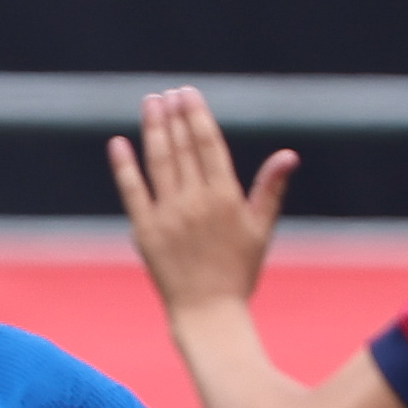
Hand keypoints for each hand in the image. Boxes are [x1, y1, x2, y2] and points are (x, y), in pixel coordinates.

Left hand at [108, 89, 297, 313]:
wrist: (208, 313)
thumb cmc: (238, 274)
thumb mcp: (261, 230)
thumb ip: (271, 189)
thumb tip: (288, 155)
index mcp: (225, 198)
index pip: (208, 145)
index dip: (196, 116)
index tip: (188, 94)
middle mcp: (195, 202)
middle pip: (181, 148)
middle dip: (174, 116)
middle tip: (168, 93)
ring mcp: (168, 215)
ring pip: (158, 162)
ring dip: (153, 129)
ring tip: (151, 104)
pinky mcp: (145, 231)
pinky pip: (132, 191)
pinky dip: (124, 166)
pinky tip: (118, 143)